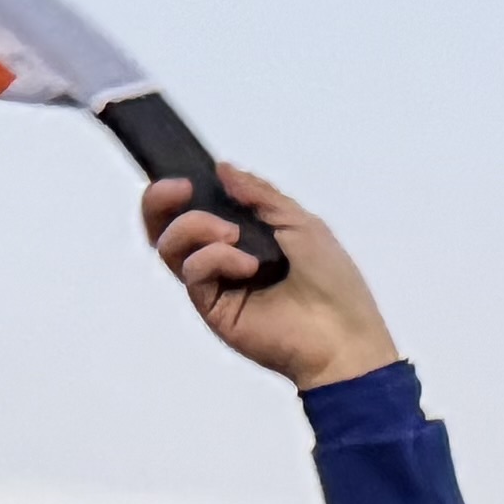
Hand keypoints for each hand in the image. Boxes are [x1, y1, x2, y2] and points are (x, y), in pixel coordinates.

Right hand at [140, 166, 404, 391]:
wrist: (342, 335)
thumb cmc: (332, 280)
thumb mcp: (300, 222)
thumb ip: (260, 195)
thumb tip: (222, 169)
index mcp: (244, 235)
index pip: (195, 208)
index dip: (178, 191)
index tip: (187, 177)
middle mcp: (222, 257)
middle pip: (167, 227)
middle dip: (161, 202)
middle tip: (180, 189)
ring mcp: (215, 284)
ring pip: (171, 247)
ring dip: (194, 226)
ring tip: (231, 234)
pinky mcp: (211, 308)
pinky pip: (193, 271)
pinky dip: (215, 258)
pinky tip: (248, 266)